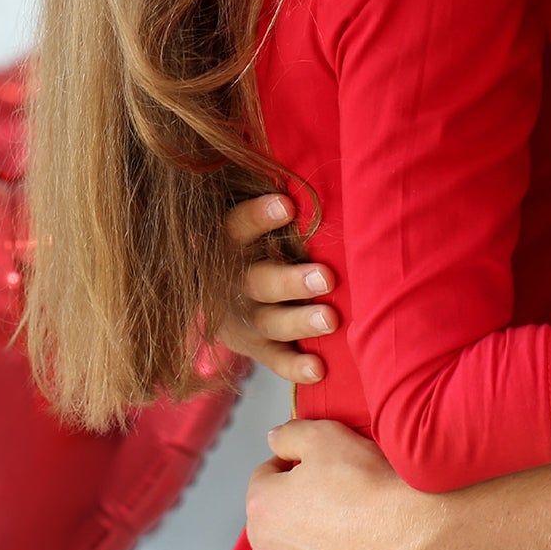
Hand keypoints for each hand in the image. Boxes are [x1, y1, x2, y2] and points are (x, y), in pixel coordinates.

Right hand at [217, 195, 337, 384]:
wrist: (219, 290)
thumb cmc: (261, 238)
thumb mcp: (256, 221)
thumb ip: (278, 208)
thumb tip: (325, 179)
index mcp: (229, 243)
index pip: (237, 226)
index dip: (259, 216)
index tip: (287, 205)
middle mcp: (233, 282)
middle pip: (259, 282)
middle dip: (292, 281)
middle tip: (326, 278)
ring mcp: (242, 318)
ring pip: (269, 321)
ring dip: (300, 321)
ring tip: (331, 319)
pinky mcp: (252, 346)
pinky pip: (274, 359)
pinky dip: (295, 366)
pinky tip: (319, 369)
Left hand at [248, 421, 446, 549]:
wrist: (413, 533)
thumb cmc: (370, 485)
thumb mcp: (327, 436)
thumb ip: (290, 434)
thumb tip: (275, 440)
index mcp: (264, 505)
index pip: (264, 476)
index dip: (290, 464)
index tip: (312, 465)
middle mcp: (266, 549)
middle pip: (268, 519)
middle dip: (288, 505)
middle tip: (326, 495)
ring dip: (288, 547)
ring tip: (322, 534)